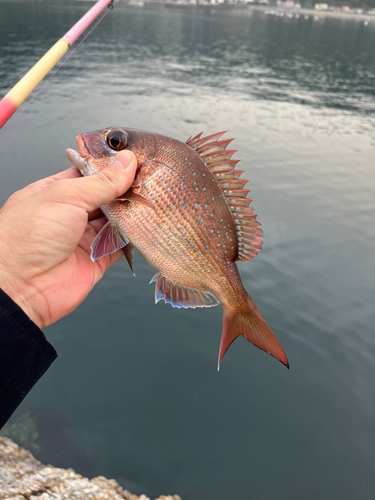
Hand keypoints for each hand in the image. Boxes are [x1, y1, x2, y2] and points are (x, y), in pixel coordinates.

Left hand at [0, 151, 136, 328]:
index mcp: (56, 192)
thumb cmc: (28, 237)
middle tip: (150, 179)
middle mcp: (69, 214)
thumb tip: (126, 162)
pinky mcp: (96, 260)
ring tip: (152, 200)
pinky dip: (133, 238)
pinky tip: (145, 226)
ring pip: (115, 220)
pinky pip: (119, 245)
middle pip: (105, 196)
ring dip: (131, 212)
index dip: (111, 166)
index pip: (89, 173)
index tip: (135, 159)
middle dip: (125, 189)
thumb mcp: (66, 197)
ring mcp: (83, 238)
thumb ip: (101, 182)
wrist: (20, 288)